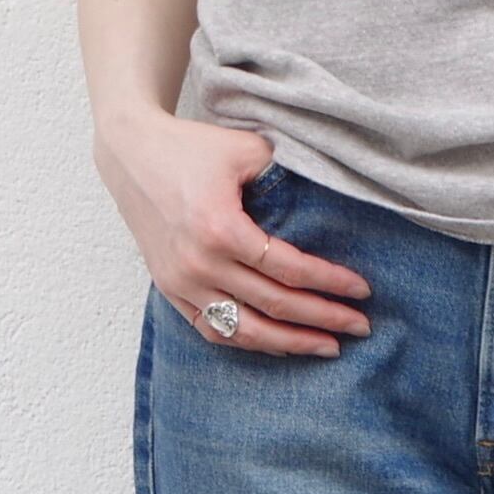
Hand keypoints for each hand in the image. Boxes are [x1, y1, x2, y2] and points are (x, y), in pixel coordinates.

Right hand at [94, 110, 370, 355]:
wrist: (130, 152)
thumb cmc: (191, 147)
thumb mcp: (245, 149)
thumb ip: (287, 177)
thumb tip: (332, 204)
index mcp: (220, 228)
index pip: (290, 269)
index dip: (331, 283)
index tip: (363, 291)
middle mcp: (199, 263)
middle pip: (275, 305)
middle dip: (324, 318)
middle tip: (361, 326)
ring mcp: (181, 283)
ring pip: (245, 331)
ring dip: (291, 343)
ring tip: (328, 347)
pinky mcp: (169, 290)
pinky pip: (214, 331)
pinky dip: (250, 342)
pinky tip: (281, 345)